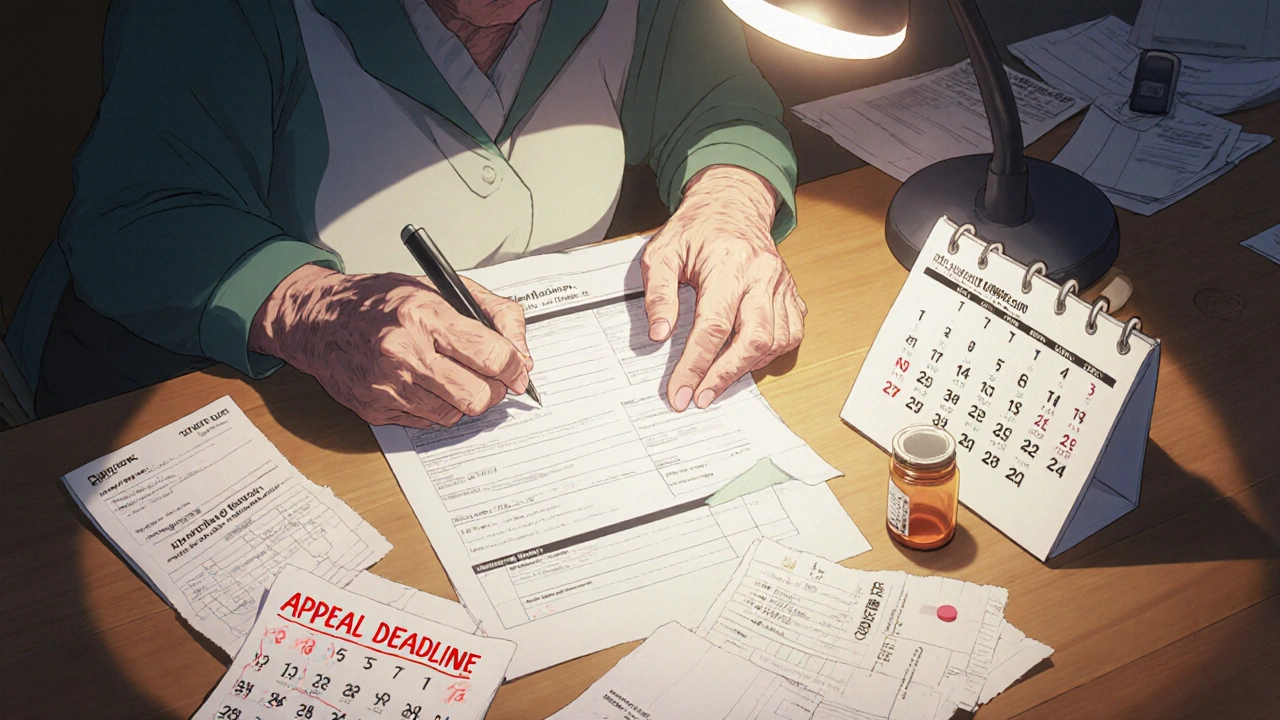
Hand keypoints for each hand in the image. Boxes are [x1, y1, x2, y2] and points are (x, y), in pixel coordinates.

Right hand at [249, 265, 532, 428]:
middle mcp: (404, 352)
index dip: (514, 366)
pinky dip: (437, 407)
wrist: (318, 320)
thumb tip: (521, 355)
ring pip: (456, 414)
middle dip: (495, 390)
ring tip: (452, 376)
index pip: (491, 354)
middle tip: (491, 378)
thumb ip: (493, 313)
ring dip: (464, 399)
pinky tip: (425, 384)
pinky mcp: (375, 409)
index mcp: (424, 314)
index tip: (517, 368)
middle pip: (478, 396)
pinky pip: (428, 422)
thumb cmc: (381, 301)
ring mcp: (387, 385)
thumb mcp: (441, 288)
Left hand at [642, 165, 806, 411]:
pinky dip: (771, 354)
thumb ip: (658, 294)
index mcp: (729, 263)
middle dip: (725, 375)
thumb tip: (659, 334)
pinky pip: (791, 333)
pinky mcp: (791, 292)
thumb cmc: (695, 229)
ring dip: (749, 367)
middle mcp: (762, 274)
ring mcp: (781, 284)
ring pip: (778, 341)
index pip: (713, 325)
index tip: (680, 391)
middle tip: (700, 396)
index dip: (696, 364)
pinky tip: (746, 359)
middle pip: (754, 339)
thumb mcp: (662, 253)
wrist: (732, 204)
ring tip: (719, 378)